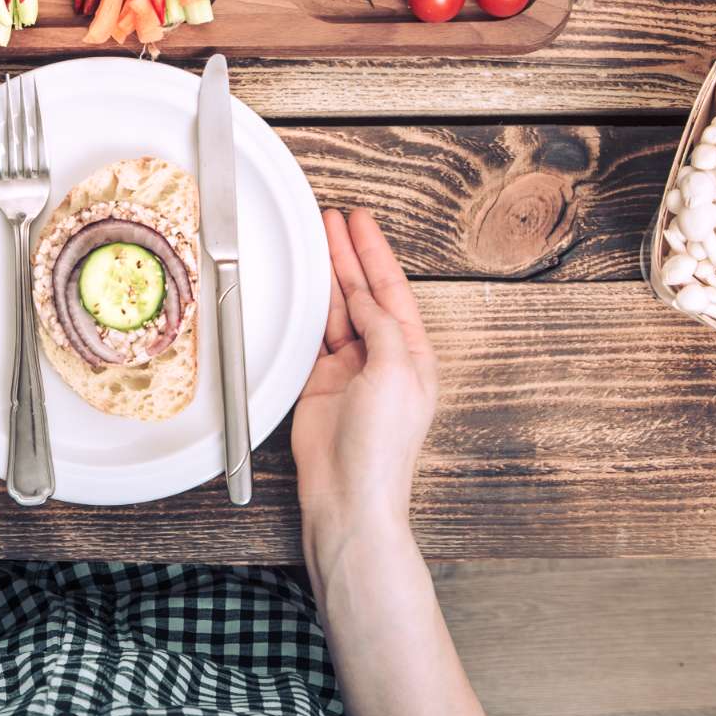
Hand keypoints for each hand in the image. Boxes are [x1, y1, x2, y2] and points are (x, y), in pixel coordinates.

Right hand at [291, 209, 437, 551]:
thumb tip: (365, 300)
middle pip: (364, 294)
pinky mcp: (319, 383)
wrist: (348, 495)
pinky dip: (307, 307)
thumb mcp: (395, 374)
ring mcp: (350, 370)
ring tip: (314, 240)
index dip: (375, 253)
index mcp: (412, 355)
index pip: (392, 290)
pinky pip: (313, 334)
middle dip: (349, 255)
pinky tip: (302, 285)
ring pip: (337, 310)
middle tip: (332, 220)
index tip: (359, 222)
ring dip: (327, 276)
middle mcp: (383, 359)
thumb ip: (381, 329)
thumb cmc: (381, 447)